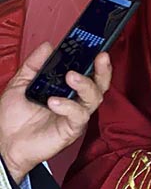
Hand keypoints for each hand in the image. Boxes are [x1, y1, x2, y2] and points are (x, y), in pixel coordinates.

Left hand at [0, 43, 111, 183]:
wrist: (4, 143)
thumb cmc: (13, 118)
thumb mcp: (20, 83)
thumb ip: (34, 64)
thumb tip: (48, 47)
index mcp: (66, 89)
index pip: (87, 72)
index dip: (94, 60)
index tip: (95, 45)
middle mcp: (75, 101)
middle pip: (100, 84)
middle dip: (104, 70)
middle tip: (100, 57)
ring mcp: (75, 116)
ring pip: (94, 98)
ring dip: (85, 84)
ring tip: (71, 77)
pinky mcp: (71, 129)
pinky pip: (78, 115)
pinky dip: (68, 106)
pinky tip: (54, 101)